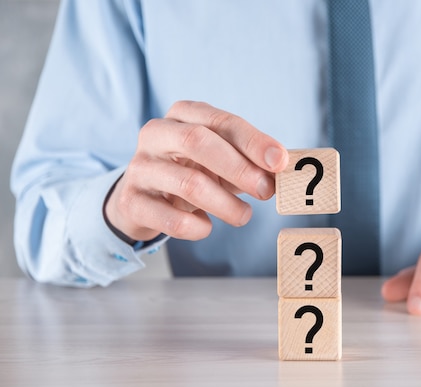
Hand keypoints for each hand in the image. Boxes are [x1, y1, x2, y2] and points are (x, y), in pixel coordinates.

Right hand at [105, 100, 288, 241]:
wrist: (143, 199)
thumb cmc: (191, 173)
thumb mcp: (220, 161)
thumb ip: (248, 161)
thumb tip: (279, 170)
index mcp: (183, 115)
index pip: (221, 121)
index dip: (253, 141)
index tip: (280, 161)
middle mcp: (156, 134)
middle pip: (198, 142)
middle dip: (239, 168)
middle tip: (265, 191)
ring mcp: (140, 167)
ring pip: (188, 183)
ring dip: (226, 205)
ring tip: (244, 216)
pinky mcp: (131, 201)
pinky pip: (171, 218)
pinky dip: (197, 227)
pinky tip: (206, 227)